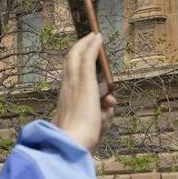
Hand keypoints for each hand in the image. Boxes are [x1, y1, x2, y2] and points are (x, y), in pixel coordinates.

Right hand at [53, 33, 116, 151]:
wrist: (73, 144)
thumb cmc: (82, 140)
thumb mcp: (96, 124)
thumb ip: (104, 111)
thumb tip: (112, 100)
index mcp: (65, 101)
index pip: (69, 79)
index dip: (73, 67)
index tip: (80, 58)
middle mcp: (67, 89)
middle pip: (69, 63)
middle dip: (77, 50)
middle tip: (86, 40)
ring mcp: (74, 84)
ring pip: (75, 57)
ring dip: (85, 44)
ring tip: (93, 35)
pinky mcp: (85, 82)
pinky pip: (87, 58)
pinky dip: (92, 46)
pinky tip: (98, 37)